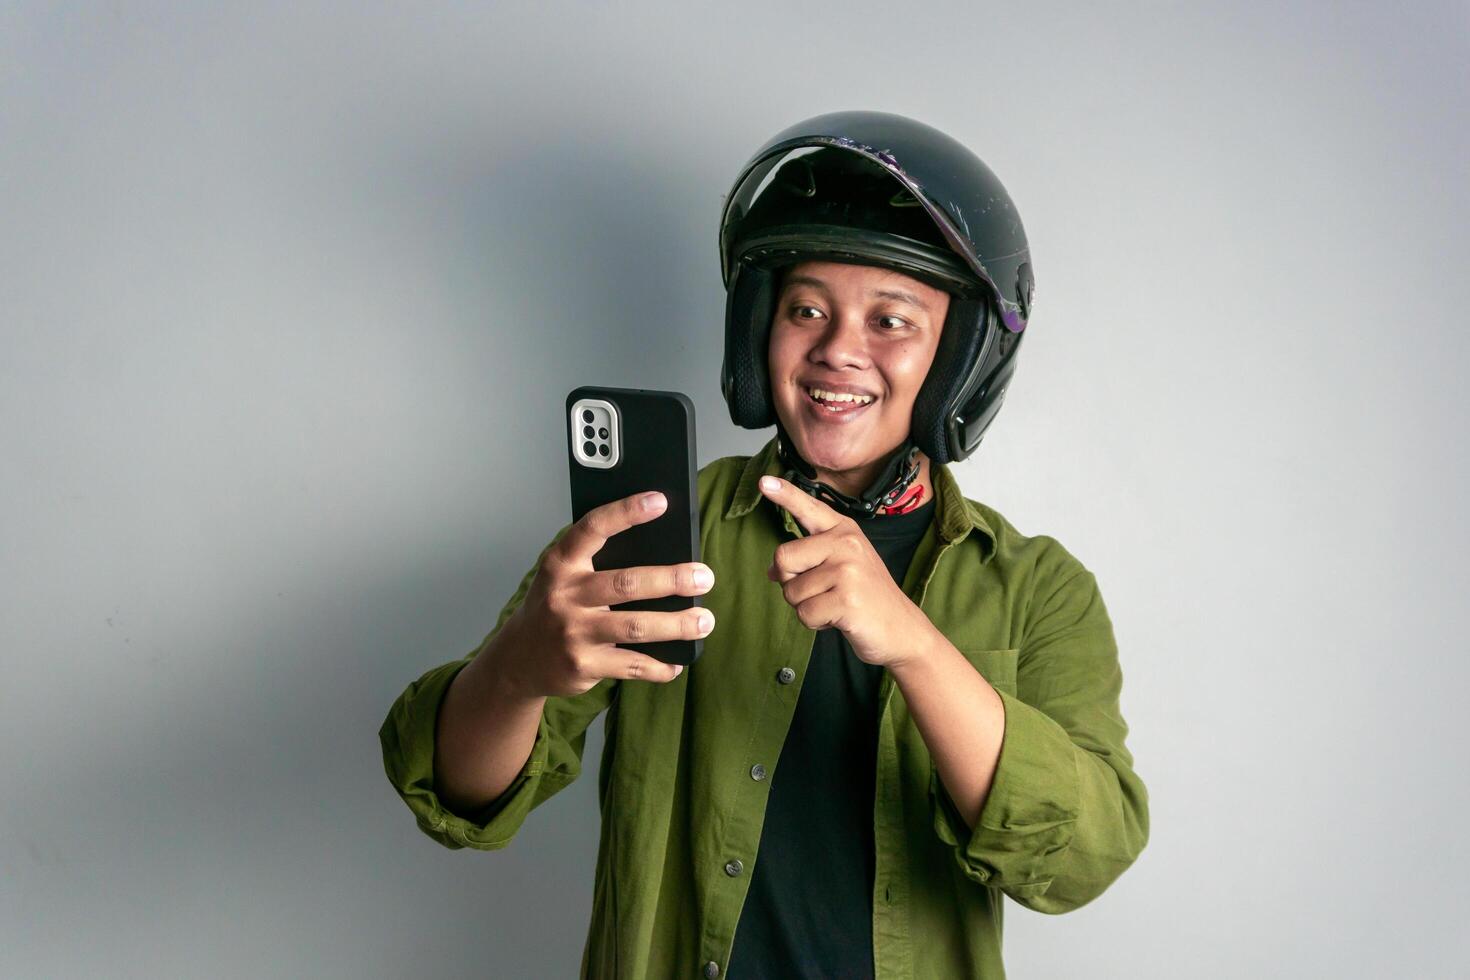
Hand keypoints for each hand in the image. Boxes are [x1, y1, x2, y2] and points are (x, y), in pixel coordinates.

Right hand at [490, 490, 715, 697]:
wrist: (519, 659)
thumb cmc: (554, 607)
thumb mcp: (563, 576)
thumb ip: (596, 560)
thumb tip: (661, 549)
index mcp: (561, 564)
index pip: (593, 529)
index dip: (626, 512)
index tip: (660, 501)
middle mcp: (565, 596)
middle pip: (626, 583)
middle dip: (671, 579)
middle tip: (704, 577)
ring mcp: (574, 633)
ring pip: (636, 626)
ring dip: (677, 624)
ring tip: (704, 620)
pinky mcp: (584, 665)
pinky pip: (632, 665)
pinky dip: (660, 666)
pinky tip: (676, 663)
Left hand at [758, 475, 936, 668]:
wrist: (901, 629)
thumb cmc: (865, 597)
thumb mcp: (841, 567)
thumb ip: (807, 561)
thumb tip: (772, 571)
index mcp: (844, 530)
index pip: (809, 507)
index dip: (785, 494)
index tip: (764, 481)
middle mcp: (846, 543)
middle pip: (783, 558)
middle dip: (791, 583)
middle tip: (822, 592)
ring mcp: (847, 570)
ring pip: (791, 592)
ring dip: (806, 607)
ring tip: (835, 605)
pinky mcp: (847, 599)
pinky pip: (804, 614)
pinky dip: (815, 623)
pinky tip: (838, 618)